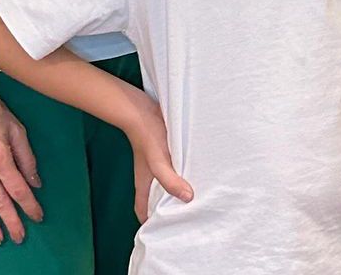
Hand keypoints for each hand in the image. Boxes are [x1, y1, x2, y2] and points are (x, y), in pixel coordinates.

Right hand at [123, 91, 192, 223]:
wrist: (143, 111)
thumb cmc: (147, 137)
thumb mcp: (159, 162)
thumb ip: (171, 181)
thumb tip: (188, 198)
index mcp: (144, 184)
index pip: (143, 211)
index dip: (150, 222)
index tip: (164, 230)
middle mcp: (150, 177)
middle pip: (157, 198)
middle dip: (169, 207)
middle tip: (188, 214)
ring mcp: (158, 164)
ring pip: (168, 182)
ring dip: (179, 187)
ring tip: (198, 194)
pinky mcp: (166, 152)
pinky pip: (175, 167)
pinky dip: (184, 171)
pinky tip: (198, 170)